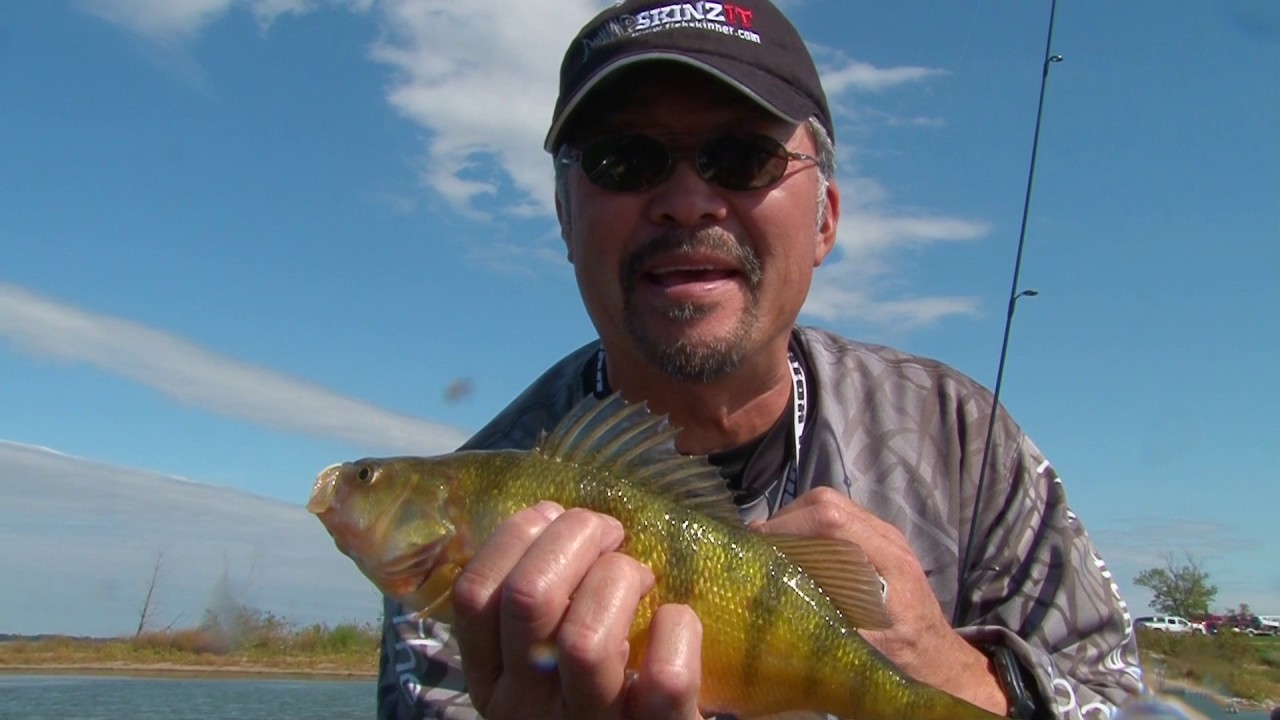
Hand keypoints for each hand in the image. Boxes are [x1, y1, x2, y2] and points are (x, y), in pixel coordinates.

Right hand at [450, 501, 704, 719]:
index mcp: (492, 680)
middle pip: (528, 597)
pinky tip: (675, 620)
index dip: (516, 535)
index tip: (555, 517)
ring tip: (641, 577)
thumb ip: (537, 599)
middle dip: (573, 537)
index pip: (474, 593)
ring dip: (620, 579)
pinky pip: (666, 678)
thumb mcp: (540, 657)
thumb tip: (551, 515)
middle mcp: (528, 709)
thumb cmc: (590, 688)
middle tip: (609, 533)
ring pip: (587, 639)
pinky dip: (678, 630)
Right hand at [754, 487, 1005, 713]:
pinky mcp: (877, 541)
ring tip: (772, 548)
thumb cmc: (903, 656)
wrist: (936, 658)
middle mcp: (888, 538)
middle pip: (828, 503)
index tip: (759, 545)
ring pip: (830, 505)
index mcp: (888, 560)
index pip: (832, 520)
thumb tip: (781, 602)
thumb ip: (831, 620)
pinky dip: (809, 527)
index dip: (790, 526)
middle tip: (759, 546)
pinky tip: (795, 553)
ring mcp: (884, 536)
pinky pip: (837, 519)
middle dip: (786, 519)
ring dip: (795, 520)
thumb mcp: (866, 647)